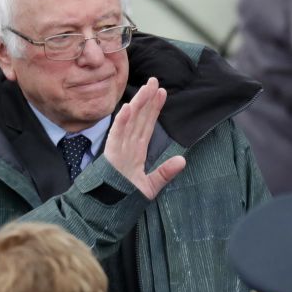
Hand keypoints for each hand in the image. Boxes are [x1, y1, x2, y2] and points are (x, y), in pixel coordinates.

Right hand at [104, 77, 186, 199]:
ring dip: (137, 105)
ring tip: (146, 88)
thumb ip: (165, 173)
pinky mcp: (110, 155)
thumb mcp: (150, 186)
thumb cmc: (125, 198)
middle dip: (147, 99)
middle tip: (155, 80)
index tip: (162, 93)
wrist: (108, 211)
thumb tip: (183, 160)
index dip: (154, 109)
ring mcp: (118, 149)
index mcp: (136, 152)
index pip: (147, 125)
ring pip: (129, 122)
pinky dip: (120, 122)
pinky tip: (126, 108)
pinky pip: (116, 135)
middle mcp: (127, 146)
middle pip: (139, 118)